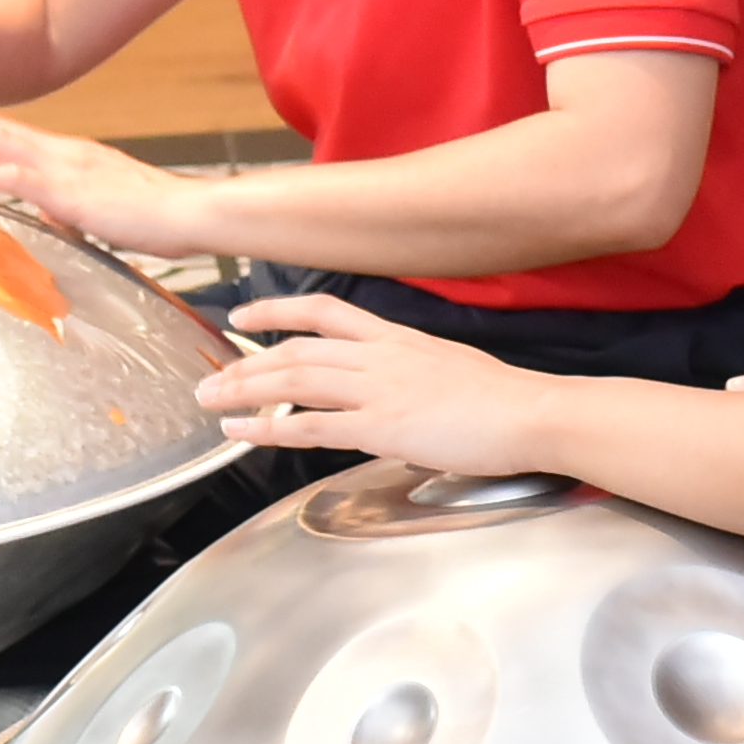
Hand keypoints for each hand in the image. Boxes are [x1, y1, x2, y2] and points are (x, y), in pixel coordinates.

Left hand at [0, 117, 205, 256]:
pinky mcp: (69, 188)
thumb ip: (76, 206)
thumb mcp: (109, 208)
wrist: (193, 212)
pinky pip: (14, 174)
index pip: (13, 136)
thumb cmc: (164, 215)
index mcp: (76, 155)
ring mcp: (68, 166)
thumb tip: (55, 215)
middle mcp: (67, 151)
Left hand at [196, 293, 550, 469]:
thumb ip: (410, 372)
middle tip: (209, 378)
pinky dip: (267, 430)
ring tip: (210, 402)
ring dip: (243, 391)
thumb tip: (390, 390)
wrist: (534, 414)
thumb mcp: (450, 365)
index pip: (326, 311)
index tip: (245, 316)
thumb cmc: (506, 398)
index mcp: (398, 338)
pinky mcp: (382, 427)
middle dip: (245, 364)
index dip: (278, 310)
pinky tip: (240, 433)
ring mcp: (380, 391)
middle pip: (296, 350)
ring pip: (293, 382)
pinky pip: (311, 427)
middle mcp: (381, 357)